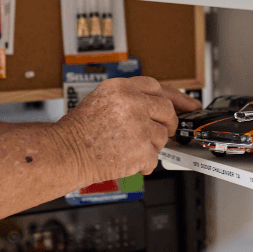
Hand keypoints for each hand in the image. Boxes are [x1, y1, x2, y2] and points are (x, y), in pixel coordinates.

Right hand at [54, 77, 193, 183]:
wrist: (65, 152)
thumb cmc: (79, 131)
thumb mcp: (102, 100)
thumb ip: (129, 98)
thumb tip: (156, 106)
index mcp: (121, 87)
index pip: (157, 87)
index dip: (173, 98)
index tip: (187, 105)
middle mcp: (132, 103)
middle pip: (167, 111)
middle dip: (167, 123)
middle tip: (162, 131)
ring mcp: (138, 126)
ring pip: (161, 137)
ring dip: (150, 146)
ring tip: (127, 147)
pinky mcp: (141, 149)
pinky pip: (154, 158)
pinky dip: (143, 164)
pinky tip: (126, 159)